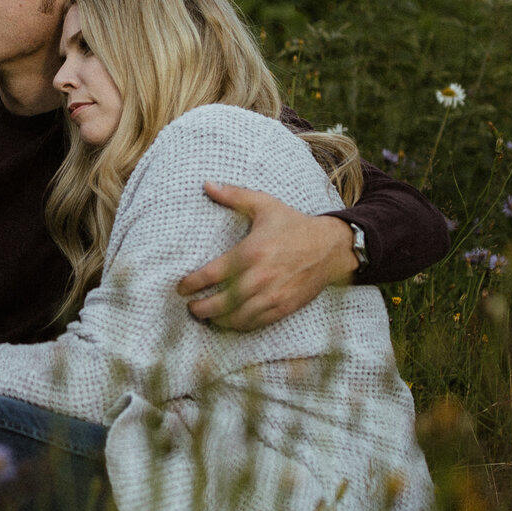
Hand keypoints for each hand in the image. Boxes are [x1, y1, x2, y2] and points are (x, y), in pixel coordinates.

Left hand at [177, 186, 358, 330]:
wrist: (330, 247)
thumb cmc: (294, 225)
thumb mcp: (265, 205)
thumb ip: (234, 196)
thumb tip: (207, 184)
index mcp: (252, 252)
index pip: (212, 274)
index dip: (192, 284)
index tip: (181, 288)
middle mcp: (261, 277)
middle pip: (221, 301)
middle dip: (201, 308)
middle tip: (190, 308)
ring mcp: (273, 295)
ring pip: (237, 317)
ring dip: (218, 320)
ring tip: (206, 317)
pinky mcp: (284, 307)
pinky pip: (256, 323)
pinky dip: (240, 326)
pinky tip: (230, 322)